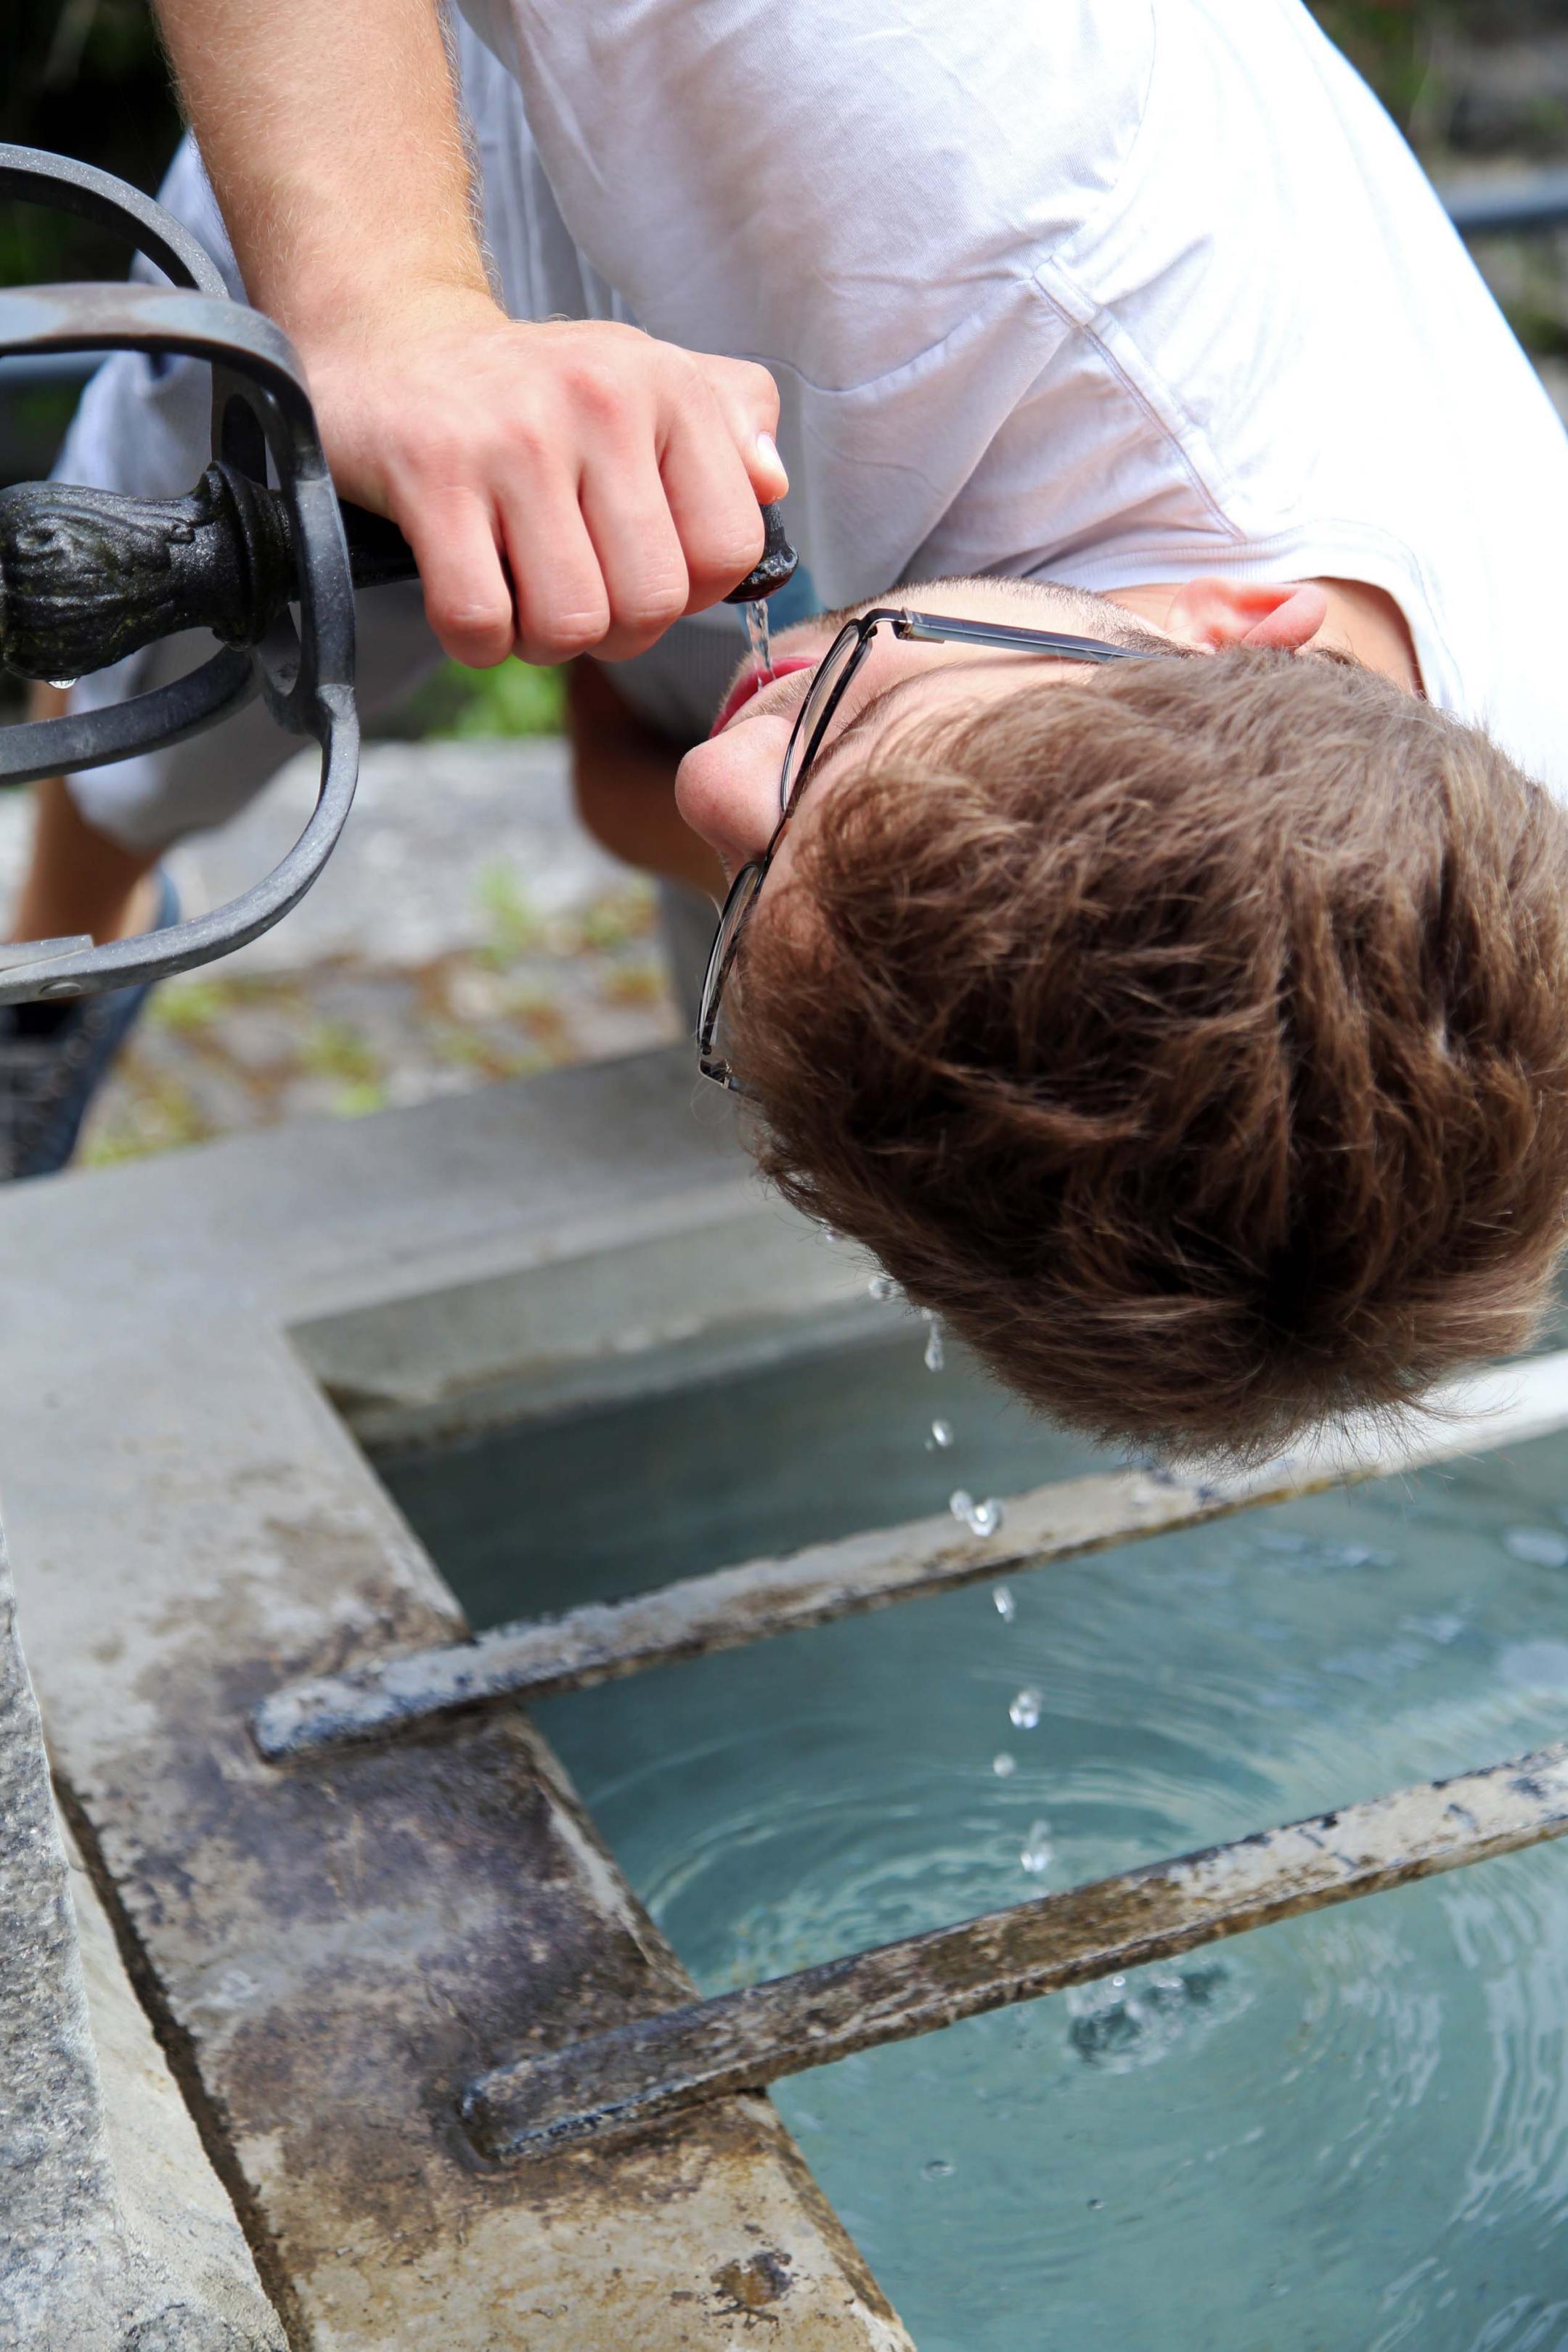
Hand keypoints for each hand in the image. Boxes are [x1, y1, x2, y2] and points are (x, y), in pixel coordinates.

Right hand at [296, 289, 787, 666]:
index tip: (639, 568)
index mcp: (669, 387)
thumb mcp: (646, 382)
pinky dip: (478, 640)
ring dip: (542, 641)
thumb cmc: (536, 394)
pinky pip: (481, 620)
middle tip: (573, 593)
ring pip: (570, 624)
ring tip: (521, 593)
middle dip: (613, 632)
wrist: (393, 346)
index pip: (730, 551)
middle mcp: (600, 400)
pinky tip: (470, 596)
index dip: (688, 593)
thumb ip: (731, 424)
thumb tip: (772, 484)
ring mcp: (515, 437)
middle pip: (651, 605)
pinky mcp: (433, 473)